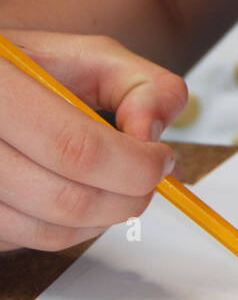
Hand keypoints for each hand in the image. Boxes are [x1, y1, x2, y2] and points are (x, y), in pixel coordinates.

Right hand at [0, 30, 187, 251]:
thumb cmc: (35, 72)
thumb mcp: (90, 58)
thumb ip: (140, 85)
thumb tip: (152, 133)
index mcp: (1, 89)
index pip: (77, 148)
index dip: (134, 164)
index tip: (160, 157)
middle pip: (67, 199)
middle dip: (128, 198)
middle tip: (148, 178)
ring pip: (50, 232)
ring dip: (103, 219)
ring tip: (117, 187)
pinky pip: (30, 241)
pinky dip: (70, 228)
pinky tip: (77, 193)